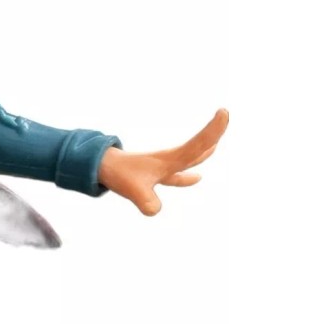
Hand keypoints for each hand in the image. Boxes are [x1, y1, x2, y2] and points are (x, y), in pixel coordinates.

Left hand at [97, 108, 227, 215]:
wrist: (100, 166)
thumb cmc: (119, 175)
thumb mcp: (134, 191)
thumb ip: (147, 202)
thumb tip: (156, 211)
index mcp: (169, 160)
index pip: (196, 145)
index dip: (212, 131)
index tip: (224, 111)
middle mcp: (169, 160)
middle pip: (197, 147)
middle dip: (212, 134)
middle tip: (224, 116)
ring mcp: (162, 167)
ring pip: (189, 158)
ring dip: (203, 151)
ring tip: (216, 145)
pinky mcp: (154, 174)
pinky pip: (177, 173)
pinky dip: (186, 176)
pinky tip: (197, 178)